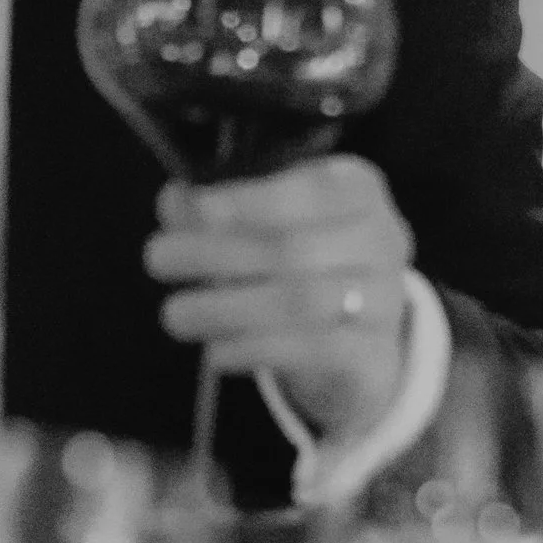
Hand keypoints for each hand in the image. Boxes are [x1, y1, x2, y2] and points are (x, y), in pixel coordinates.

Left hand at [145, 155, 413, 447]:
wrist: (361, 338)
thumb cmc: (304, 262)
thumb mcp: (268, 222)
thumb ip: (218, 208)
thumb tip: (174, 201)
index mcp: (359, 190)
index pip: (312, 189)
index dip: (250, 200)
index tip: (195, 210)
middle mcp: (383, 239)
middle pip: (296, 248)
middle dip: (217, 254)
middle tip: (157, 259)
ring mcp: (385, 299)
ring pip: (300, 302)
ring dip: (226, 308)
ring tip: (174, 313)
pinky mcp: (371, 353)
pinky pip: (309, 351)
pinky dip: (253, 349)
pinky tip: (214, 351)